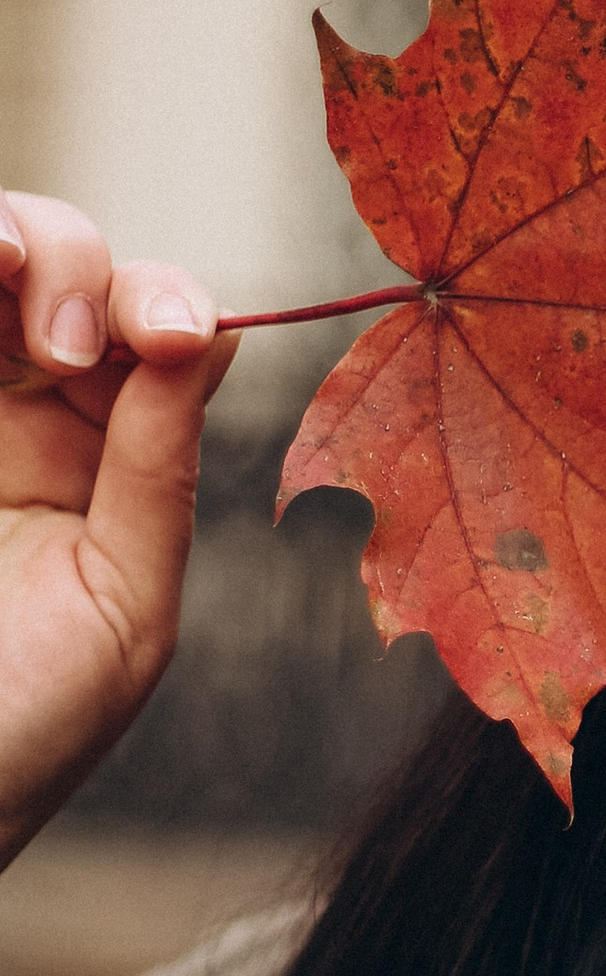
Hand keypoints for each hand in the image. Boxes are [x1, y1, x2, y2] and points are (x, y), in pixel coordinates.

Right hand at [0, 190, 235, 872]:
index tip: (171, 335)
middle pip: (43, 269)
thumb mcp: (122, 609)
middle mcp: (3, 415)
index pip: (134, 329)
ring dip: (2, 239)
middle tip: (63, 340)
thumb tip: (214, 334)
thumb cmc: (20, 735)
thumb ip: (160, 473)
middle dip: (68, 260)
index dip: (155, 300)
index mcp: (89, 459)